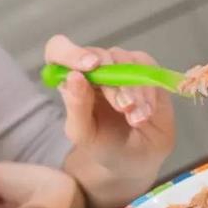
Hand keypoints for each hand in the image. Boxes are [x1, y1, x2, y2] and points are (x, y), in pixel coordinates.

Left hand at [44, 35, 175, 207]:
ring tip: (136, 118)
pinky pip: (146, 68)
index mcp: (71, 79)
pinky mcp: (144, 69)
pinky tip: (146, 113)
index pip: (59, 49)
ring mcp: (120, 65)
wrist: (136, 158)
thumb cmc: (104, 145)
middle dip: (113, 84)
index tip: (89, 67)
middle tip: (123, 107)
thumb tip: (74, 77)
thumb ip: (76, 107)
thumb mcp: (84, 134)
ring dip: (133, 90)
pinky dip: (147, 92)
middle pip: (98, 55)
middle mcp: (94, 68)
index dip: (71, 53)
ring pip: (125, 60)